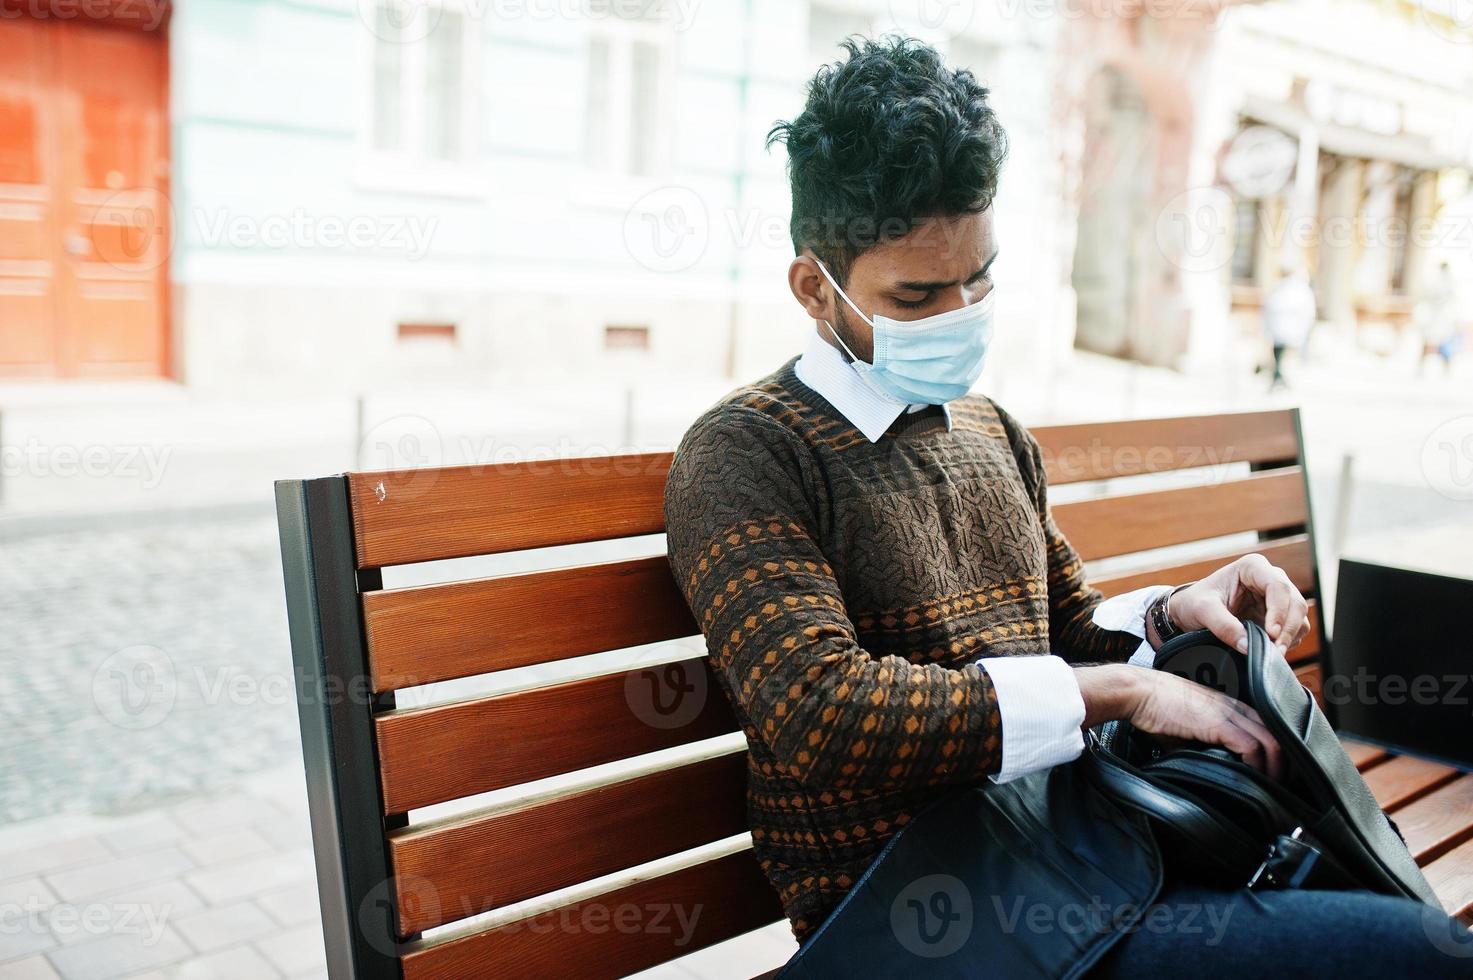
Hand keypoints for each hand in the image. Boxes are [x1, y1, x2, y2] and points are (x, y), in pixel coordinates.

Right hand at [1128, 668, 1283, 779]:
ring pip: (1272, 742)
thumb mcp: (1185, 730)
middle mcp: (1235, 707)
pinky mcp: (1218, 723)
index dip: (1275, 755)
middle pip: (1278, 736)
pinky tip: (1252, 780)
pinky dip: (1257, 766)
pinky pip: (1251, 747)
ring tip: (1271, 789)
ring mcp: (1229, 713)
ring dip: (1274, 769)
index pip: (1267, 730)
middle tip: (1279, 787)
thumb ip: (1202, 745)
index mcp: (1230, 707)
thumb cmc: (1154, 709)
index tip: (1272, 775)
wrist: (1138, 692)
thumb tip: (1207, 769)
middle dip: (1283, 764)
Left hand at [1168, 553, 1309, 656]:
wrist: (1191, 611)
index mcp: (1253, 567)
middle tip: (1275, 652)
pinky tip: (1270, 649)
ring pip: (1299, 617)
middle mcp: (1270, 578)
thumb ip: (1223, 626)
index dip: (1279, 611)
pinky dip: (1288, 641)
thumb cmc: (1195, 603)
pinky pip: (1295, 629)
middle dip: (1287, 629)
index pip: (1277, 586)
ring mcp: (1278, 597)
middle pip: (1295, 602)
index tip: (1271, 634)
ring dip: (1290, 637)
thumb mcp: (1202, 610)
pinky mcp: (1279, 615)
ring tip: (1271, 653)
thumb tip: (1248, 647)